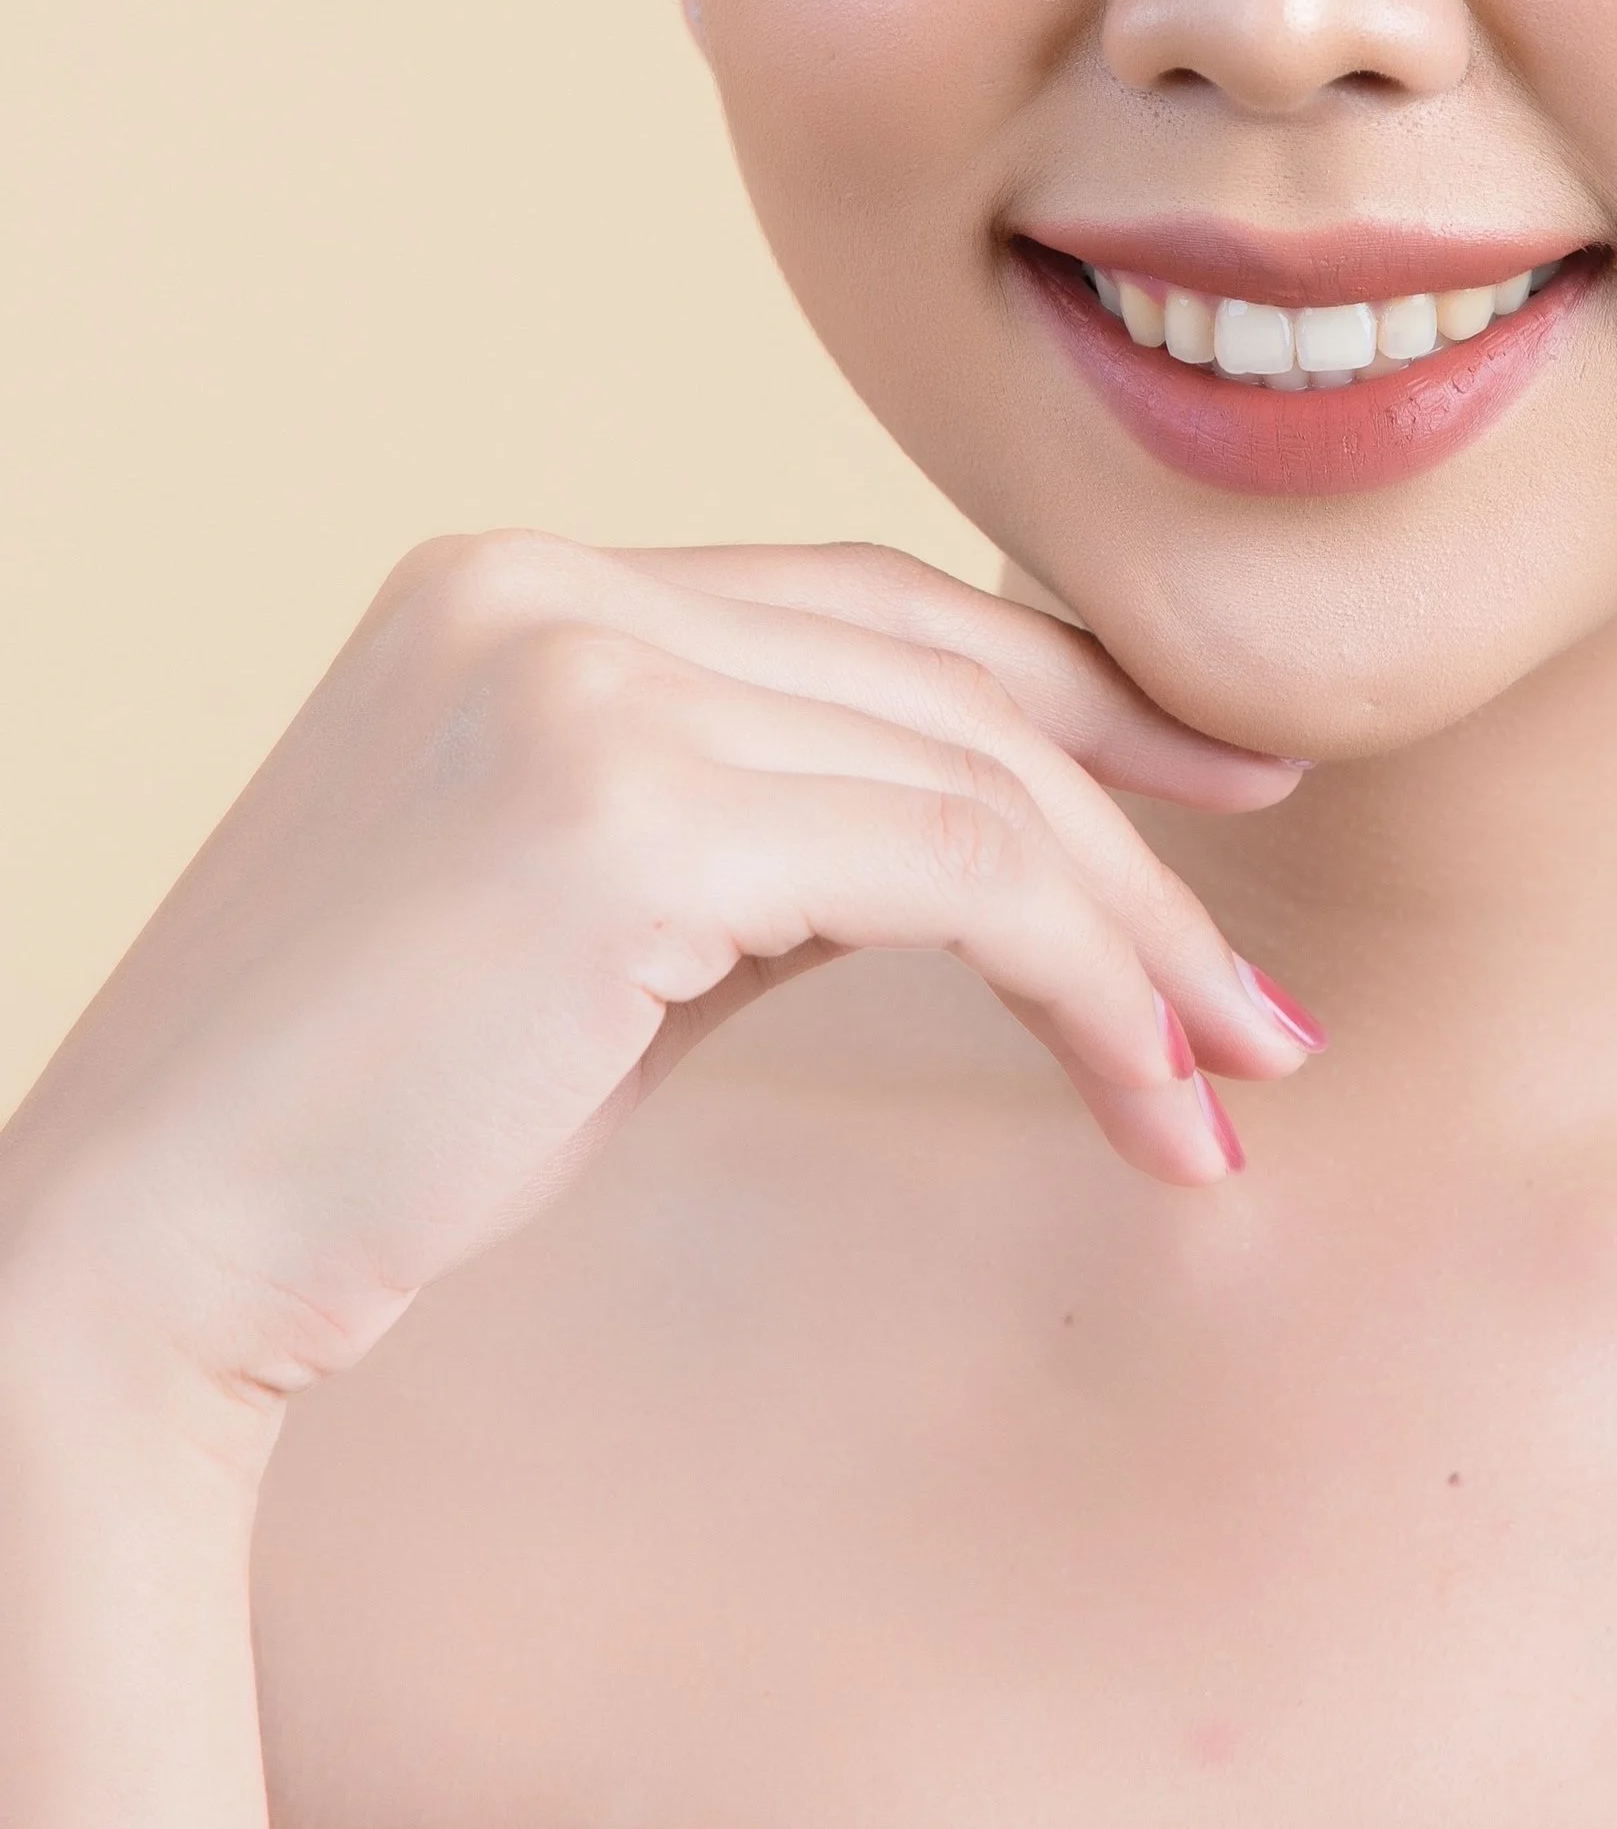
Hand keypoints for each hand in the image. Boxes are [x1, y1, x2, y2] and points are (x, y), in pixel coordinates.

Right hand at [0, 533, 1315, 1440]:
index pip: (868, 606)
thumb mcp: (608, 921)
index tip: (1216, 782)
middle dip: (1139, 827)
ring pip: (975, 779)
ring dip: (1137, 940)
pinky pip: (951, 868)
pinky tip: (1147, 1094)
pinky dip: (1086, 981)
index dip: (1066, 690)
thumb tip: (1009, 838)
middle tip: (1264, 988)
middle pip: (943, 681)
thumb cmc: (373, 1119)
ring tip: (1234, 1080)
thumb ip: (778, 826)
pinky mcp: (621, 799)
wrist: (142, 1251)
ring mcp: (579, 669)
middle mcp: (549, 583)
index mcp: (521, 578)